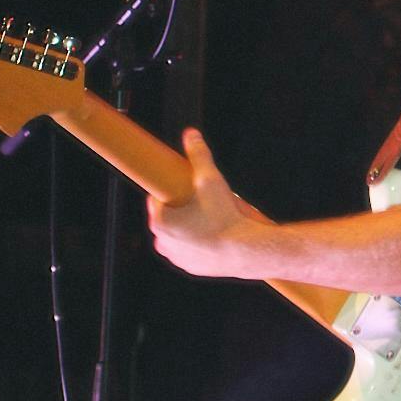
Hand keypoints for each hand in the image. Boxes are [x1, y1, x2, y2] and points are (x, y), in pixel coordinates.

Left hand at [147, 129, 267, 278]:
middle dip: (178, 208)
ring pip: (175, 234)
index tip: (183, 188)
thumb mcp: (211, 180)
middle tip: (199, 201)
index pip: (156, 198)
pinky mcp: (188, 267)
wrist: (245, 250)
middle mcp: (161, 241)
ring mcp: (175, 257)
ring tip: (205, 218)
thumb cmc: (225, 216)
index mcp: (159, 220)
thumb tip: (191, 134)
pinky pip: (187, 250)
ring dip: (184, 226)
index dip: (171, 191)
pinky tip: (208, 235)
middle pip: (165, 216)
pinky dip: (194, 243)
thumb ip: (199, 155)